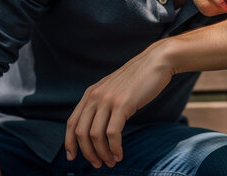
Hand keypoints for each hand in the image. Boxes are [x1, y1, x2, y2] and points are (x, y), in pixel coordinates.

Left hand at [64, 41, 173, 168]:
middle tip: (98, 164)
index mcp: (91, 93)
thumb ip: (103, 102)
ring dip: (102, 153)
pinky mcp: (122, 104)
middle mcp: (95, 96)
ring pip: (95, 135)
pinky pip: (112, 133)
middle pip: (81, 132)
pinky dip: (114, 148)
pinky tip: (120, 154)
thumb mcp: (114, 88)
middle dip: (87, 153)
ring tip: (110, 162)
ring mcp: (108, 100)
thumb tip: (97, 125)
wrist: (156, 62)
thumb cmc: (139, 78)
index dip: (70, 143)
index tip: (73, 157)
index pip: (71, 123)